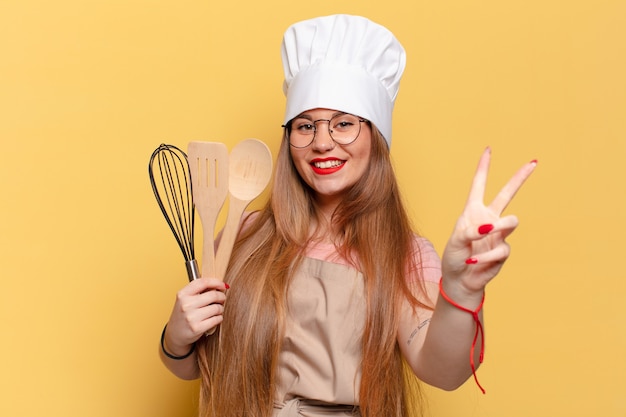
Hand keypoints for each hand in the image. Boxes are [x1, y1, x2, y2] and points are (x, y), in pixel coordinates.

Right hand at [163, 278, 228, 355]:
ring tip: (217, 310)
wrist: (175, 334)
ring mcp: (191, 317)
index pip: (203, 282)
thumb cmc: (183, 314)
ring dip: (221, 308)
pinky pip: (216, 319)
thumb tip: (219, 285)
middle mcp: (186, 305)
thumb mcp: (185, 299)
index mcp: (182, 294)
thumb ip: (198, 291)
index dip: (216, 282)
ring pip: (217, 308)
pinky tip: (215, 318)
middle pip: (213, 295)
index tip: (223, 285)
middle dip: (221, 297)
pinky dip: (219, 318)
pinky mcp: (197, 328)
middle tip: (222, 299)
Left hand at [442, 148, 535, 296]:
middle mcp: (488, 218)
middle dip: (520, 178)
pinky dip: (486, 256)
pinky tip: (475, 262)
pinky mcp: (503, 249)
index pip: (479, 185)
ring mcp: (498, 233)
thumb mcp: (456, 241)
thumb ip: (470, 231)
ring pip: (511, 221)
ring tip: (487, 234)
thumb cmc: (454, 257)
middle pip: (507, 194)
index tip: (488, 150)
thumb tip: (490, 227)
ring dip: (500, 228)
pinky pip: (502, 248)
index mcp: (473, 211)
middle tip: (533, 163)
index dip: (483, 168)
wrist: (461, 279)